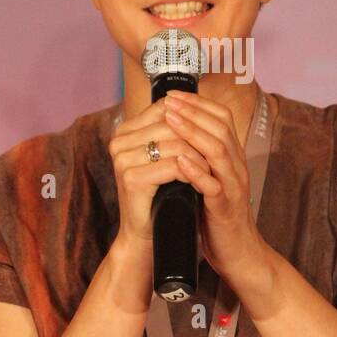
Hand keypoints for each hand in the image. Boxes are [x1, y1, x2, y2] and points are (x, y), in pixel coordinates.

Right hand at [108, 96, 209, 247]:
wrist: (145, 233)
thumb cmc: (158, 194)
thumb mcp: (164, 157)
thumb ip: (171, 131)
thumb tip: (195, 103)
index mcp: (125, 131)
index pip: (164, 108)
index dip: (191, 116)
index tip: (208, 132)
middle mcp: (119, 141)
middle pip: (171, 123)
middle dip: (198, 137)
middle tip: (216, 152)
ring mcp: (123, 159)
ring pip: (175, 143)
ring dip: (199, 156)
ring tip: (211, 168)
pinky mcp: (131, 178)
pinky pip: (173, 165)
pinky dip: (193, 172)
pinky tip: (199, 181)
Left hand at [162, 90, 265, 283]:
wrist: (237, 252)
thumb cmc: (217, 215)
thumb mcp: (209, 179)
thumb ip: (199, 157)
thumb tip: (173, 134)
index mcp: (232, 158)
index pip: (221, 118)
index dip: (198, 103)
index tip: (173, 95)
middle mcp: (236, 167)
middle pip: (220, 128)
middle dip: (193, 111)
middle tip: (169, 101)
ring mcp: (233, 187)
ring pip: (219, 151)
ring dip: (193, 133)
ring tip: (171, 121)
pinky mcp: (226, 208)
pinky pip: (215, 186)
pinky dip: (198, 172)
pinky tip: (181, 162)